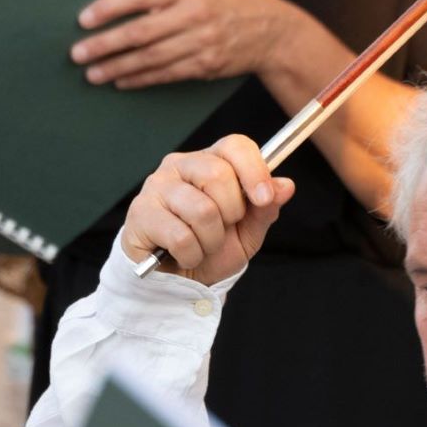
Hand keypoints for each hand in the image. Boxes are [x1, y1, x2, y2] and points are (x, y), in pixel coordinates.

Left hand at [73, 0, 302, 89]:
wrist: (272, 29)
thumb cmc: (224, 2)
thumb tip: (114, 10)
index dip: (109, 7)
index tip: (83, 19)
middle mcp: (195, 13)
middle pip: (141, 32)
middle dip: (105, 45)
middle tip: (78, 54)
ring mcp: (202, 42)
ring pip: (150, 58)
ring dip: (117, 67)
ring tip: (92, 74)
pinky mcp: (206, 66)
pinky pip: (166, 74)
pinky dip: (140, 79)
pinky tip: (121, 81)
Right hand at [120, 134, 295, 284]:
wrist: (179, 281)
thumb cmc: (211, 250)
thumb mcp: (247, 232)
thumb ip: (265, 209)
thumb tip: (286, 185)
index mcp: (210, 162)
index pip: (235, 145)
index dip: (254, 170)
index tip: (264, 198)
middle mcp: (180, 165)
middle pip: (218, 175)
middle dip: (231, 213)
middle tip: (222, 229)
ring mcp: (157, 186)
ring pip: (202, 210)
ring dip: (211, 240)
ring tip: (202, 245)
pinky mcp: (140, 213)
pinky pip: (180, 236)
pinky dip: (191, 254)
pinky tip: (182, 254)